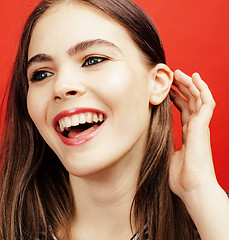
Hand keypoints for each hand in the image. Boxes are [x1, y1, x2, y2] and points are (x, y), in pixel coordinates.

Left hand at [169, 70, 217, 200]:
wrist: (192, 187)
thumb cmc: (181, 176)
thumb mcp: (168, 155)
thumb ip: (165, 145)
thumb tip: (154, 140)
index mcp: (188, 133)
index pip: (184, 110)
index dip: (177, 98)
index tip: (167, 90)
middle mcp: (195, 127)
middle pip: (191, 101)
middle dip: (182, 87)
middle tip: (172, 77)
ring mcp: (200, 126)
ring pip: (199, 98)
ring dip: (190, 84)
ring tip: (180, 73)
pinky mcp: (203, 125)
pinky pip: (206, 102)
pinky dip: (202, 89)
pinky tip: (195, 78)